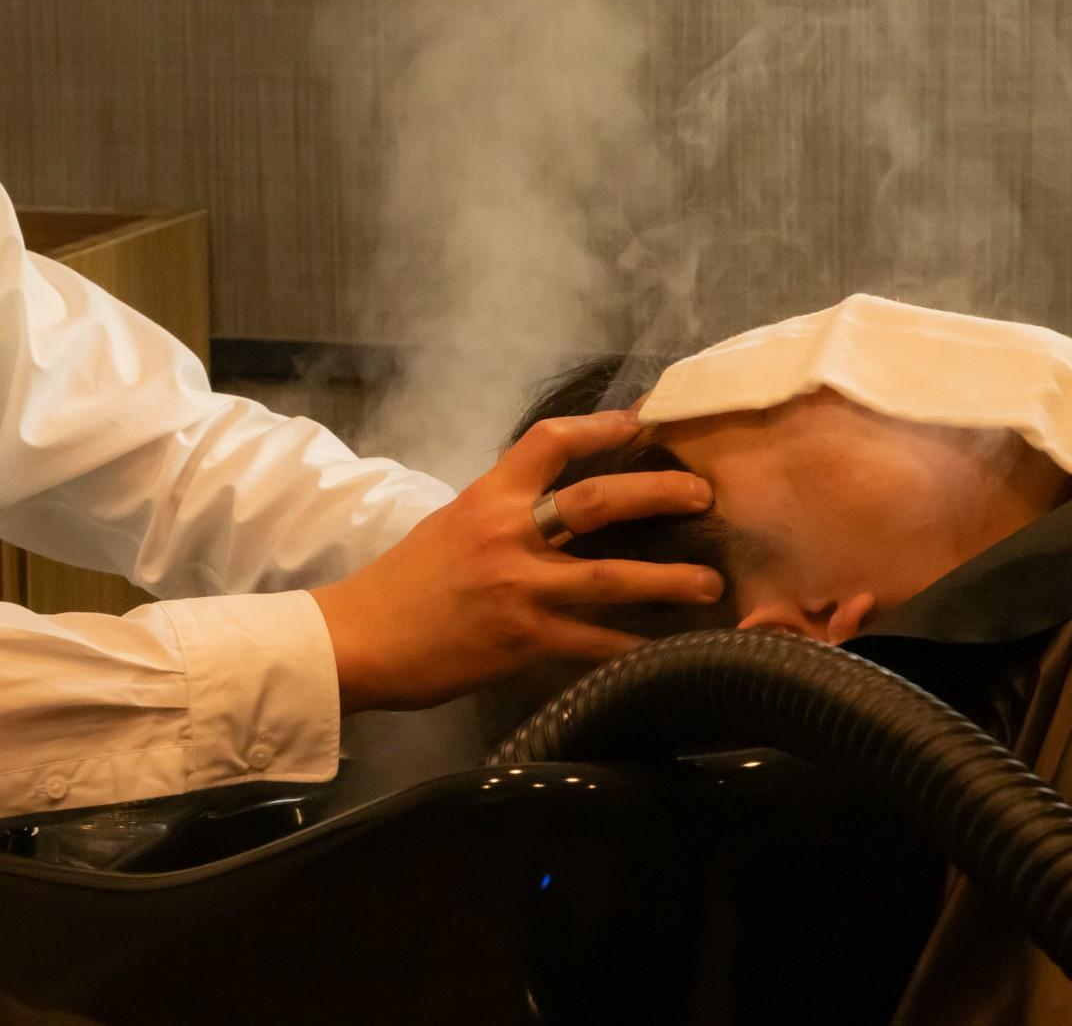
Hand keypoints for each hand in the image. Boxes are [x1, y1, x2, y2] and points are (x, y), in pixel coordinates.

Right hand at [308, 408, 722, 711]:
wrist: (360, 639)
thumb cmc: (401, 584)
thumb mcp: (448, 526)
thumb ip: (501, 515)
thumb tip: (550, 511)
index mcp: (487, 497)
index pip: (550, 442)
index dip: (602, 425)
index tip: (644, 419)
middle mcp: (508, 534)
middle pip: (598, 502)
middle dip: (658, 493)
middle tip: (701, 494)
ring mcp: (520, 588)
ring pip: (612, 577)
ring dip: (669, 580)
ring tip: (711, 583)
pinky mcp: (525, 640)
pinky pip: (597, 643)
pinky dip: (636, 648)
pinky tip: (671, 653)